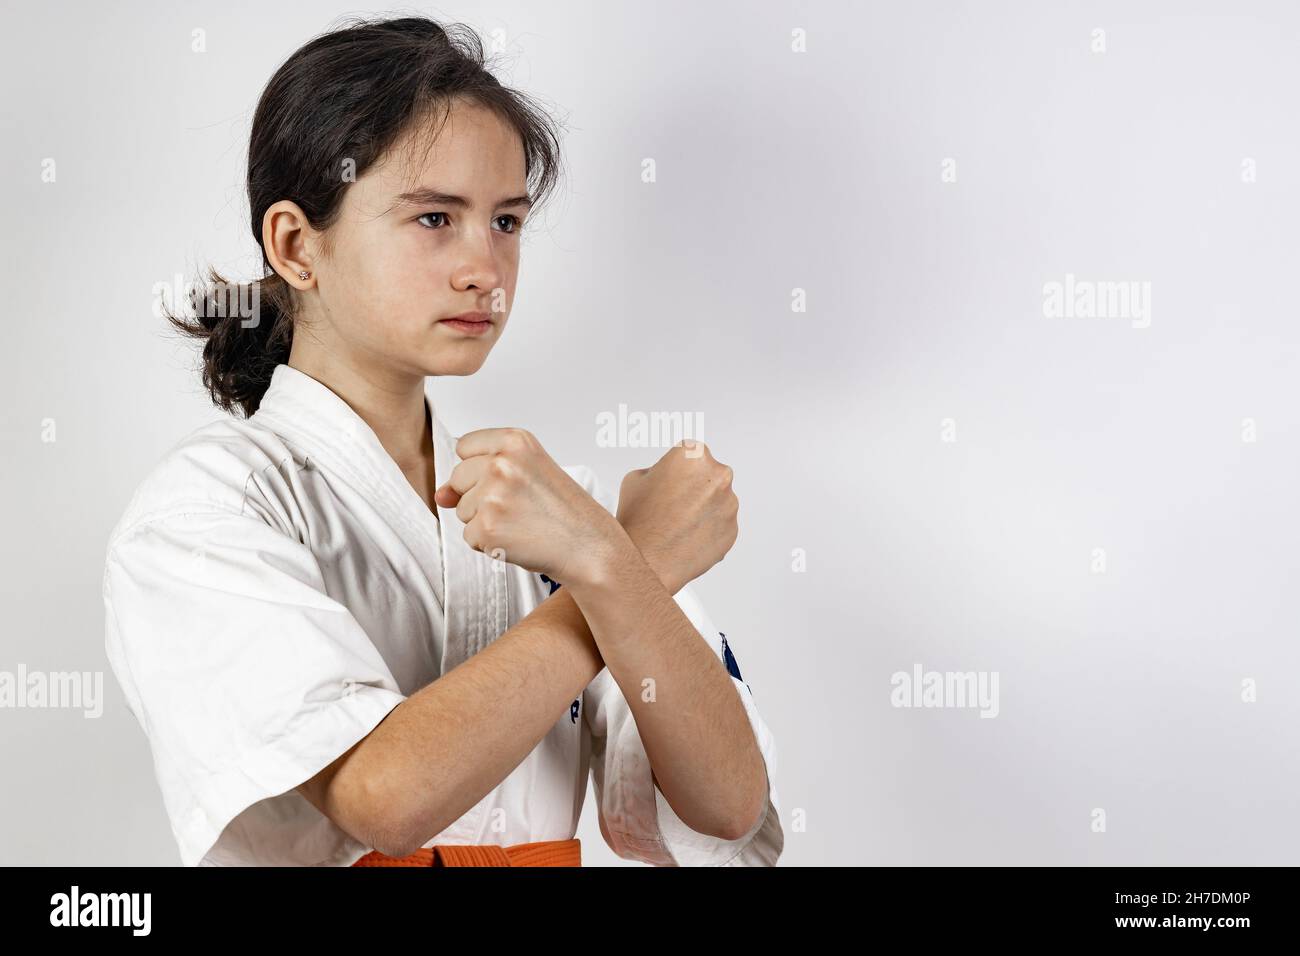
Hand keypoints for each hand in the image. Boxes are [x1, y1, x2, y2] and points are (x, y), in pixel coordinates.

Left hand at [434, 428, 626, 586]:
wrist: (589, 546)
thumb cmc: (563, 510)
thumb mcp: (528, 473)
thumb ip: (479, 472)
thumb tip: (440, 496)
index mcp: (515, 440)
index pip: (465, 446)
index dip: (482, 468)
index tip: (510, 480)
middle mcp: (502, 463)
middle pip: (458, 477)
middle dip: (480, 496)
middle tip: (520, 506)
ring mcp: (493, 495)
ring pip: (461, 510)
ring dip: (485, 521)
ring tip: (521, 522)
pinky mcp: (487, 527)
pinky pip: (469, 536)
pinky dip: (489, 544)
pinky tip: (518, 539)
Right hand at [615, 440, 738, 592]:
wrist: (647, 562)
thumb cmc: (639, 522)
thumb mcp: (635, 478)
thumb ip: (660, 469)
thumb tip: (670, 475)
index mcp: (693, 455)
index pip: (691, 453)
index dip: (678, 468)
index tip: (672, 479)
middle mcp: (718, 475)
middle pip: (708, 475)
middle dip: (694, 486)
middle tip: (673, 504)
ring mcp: (729, 504)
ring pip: (717, 500)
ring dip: (703, 508)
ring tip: (677, 523)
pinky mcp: (733, 529)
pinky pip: (721, 524)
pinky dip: (708, 528)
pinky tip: (687, 536)